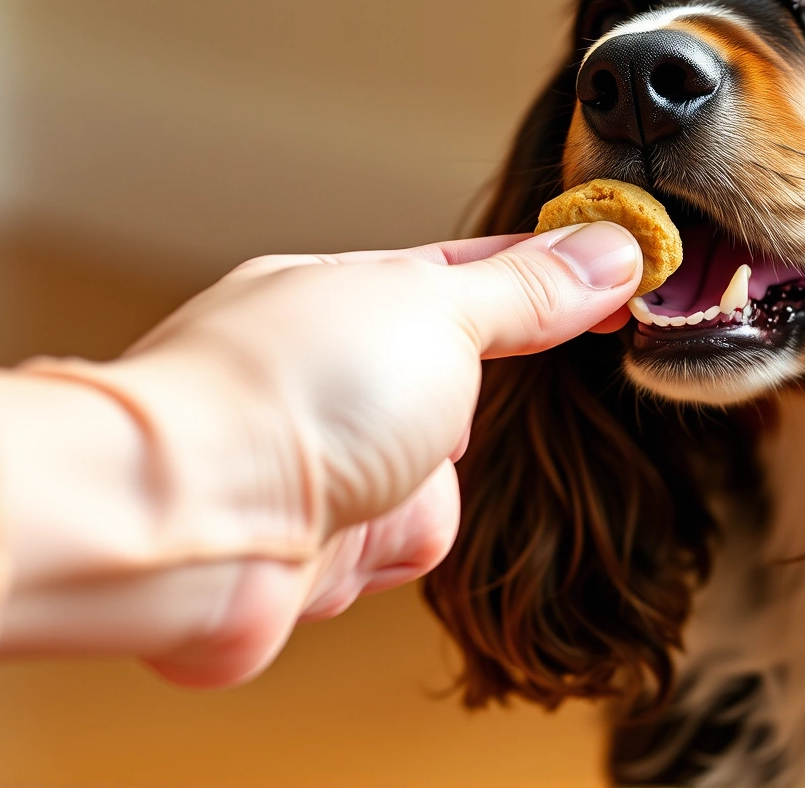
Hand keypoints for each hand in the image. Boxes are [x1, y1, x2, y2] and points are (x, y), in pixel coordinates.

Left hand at [0, 223, 641, 685]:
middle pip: (456, 402)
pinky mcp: (302, 549)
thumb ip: (531, 291)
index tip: (615, 283)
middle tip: (437, 421)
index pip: (468, 276)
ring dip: (418, 502)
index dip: (542, 283)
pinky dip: (378, 557)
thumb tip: (612, 247)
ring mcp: (308, 465)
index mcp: (343, 295)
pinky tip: (337, 542)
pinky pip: (390, 557)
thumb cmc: (287, 397)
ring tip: (365, 489)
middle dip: (459, 427)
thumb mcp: (441, 315)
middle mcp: (321, 376)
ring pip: (430, 493)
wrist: (188, 524)